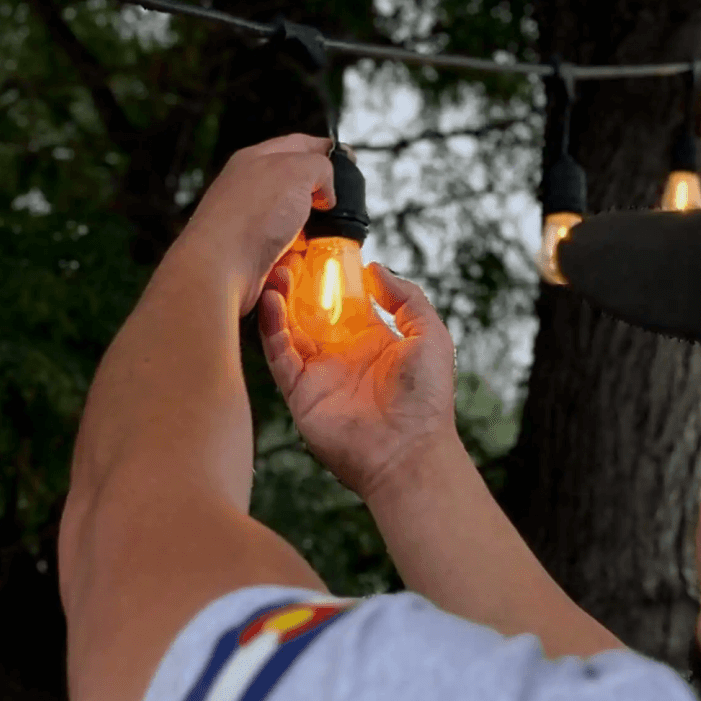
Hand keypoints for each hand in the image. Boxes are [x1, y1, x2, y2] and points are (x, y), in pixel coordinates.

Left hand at [169, 134, 336, 314]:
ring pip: (294, 232)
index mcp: (255, 160)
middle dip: (319, 206)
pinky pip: (284, 263)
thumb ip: (320, 168)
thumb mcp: (297, 170)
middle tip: (333, 212)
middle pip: (297, 192)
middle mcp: (248, 192)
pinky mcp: (248, 260)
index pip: (297, 145)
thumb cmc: (251, 215)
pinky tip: (287, 269)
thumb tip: (324, 193)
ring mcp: (248, 228)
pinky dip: (290, 268)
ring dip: (306, 243)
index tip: (347, 160)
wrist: (218, 269)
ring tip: (307, 246)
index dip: (325, 151)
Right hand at [257, 260, 458, 499]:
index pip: (342, 301)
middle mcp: (340, 355)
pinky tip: (271, 301)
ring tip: (277, 270)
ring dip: (279, 300)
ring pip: (287, 329)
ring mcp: (317, 373)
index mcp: (371, 340)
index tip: (319, 250)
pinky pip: (278, 356)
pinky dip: (271, 328)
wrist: (408, 451)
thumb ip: (406, 298)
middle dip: (299, 284)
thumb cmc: (427, 398)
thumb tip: (375, 269)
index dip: (330, 277)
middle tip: (291, 255)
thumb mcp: (430, 334)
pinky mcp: (299, 392)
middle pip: (309, 311)